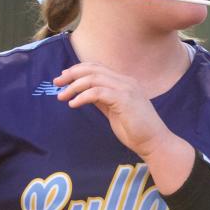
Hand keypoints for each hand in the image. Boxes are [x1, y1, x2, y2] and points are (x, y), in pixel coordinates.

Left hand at [53, 62, 174, 158]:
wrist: (153, 142)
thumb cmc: (134, 128)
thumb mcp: (113, 110)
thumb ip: (101, 99)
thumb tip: (83, 92)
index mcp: (123, 81)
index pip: (97, 67)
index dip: (77, 69)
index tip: (62, 78)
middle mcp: (125, 81)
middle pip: (92, 69)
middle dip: (71, 74)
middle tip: (56, 83)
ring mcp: (126, 89)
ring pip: (93, 79)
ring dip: (74, 87)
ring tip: (62, 97)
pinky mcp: (124, 100)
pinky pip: (97, 92)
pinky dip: (82, 96)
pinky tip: (73, 104)